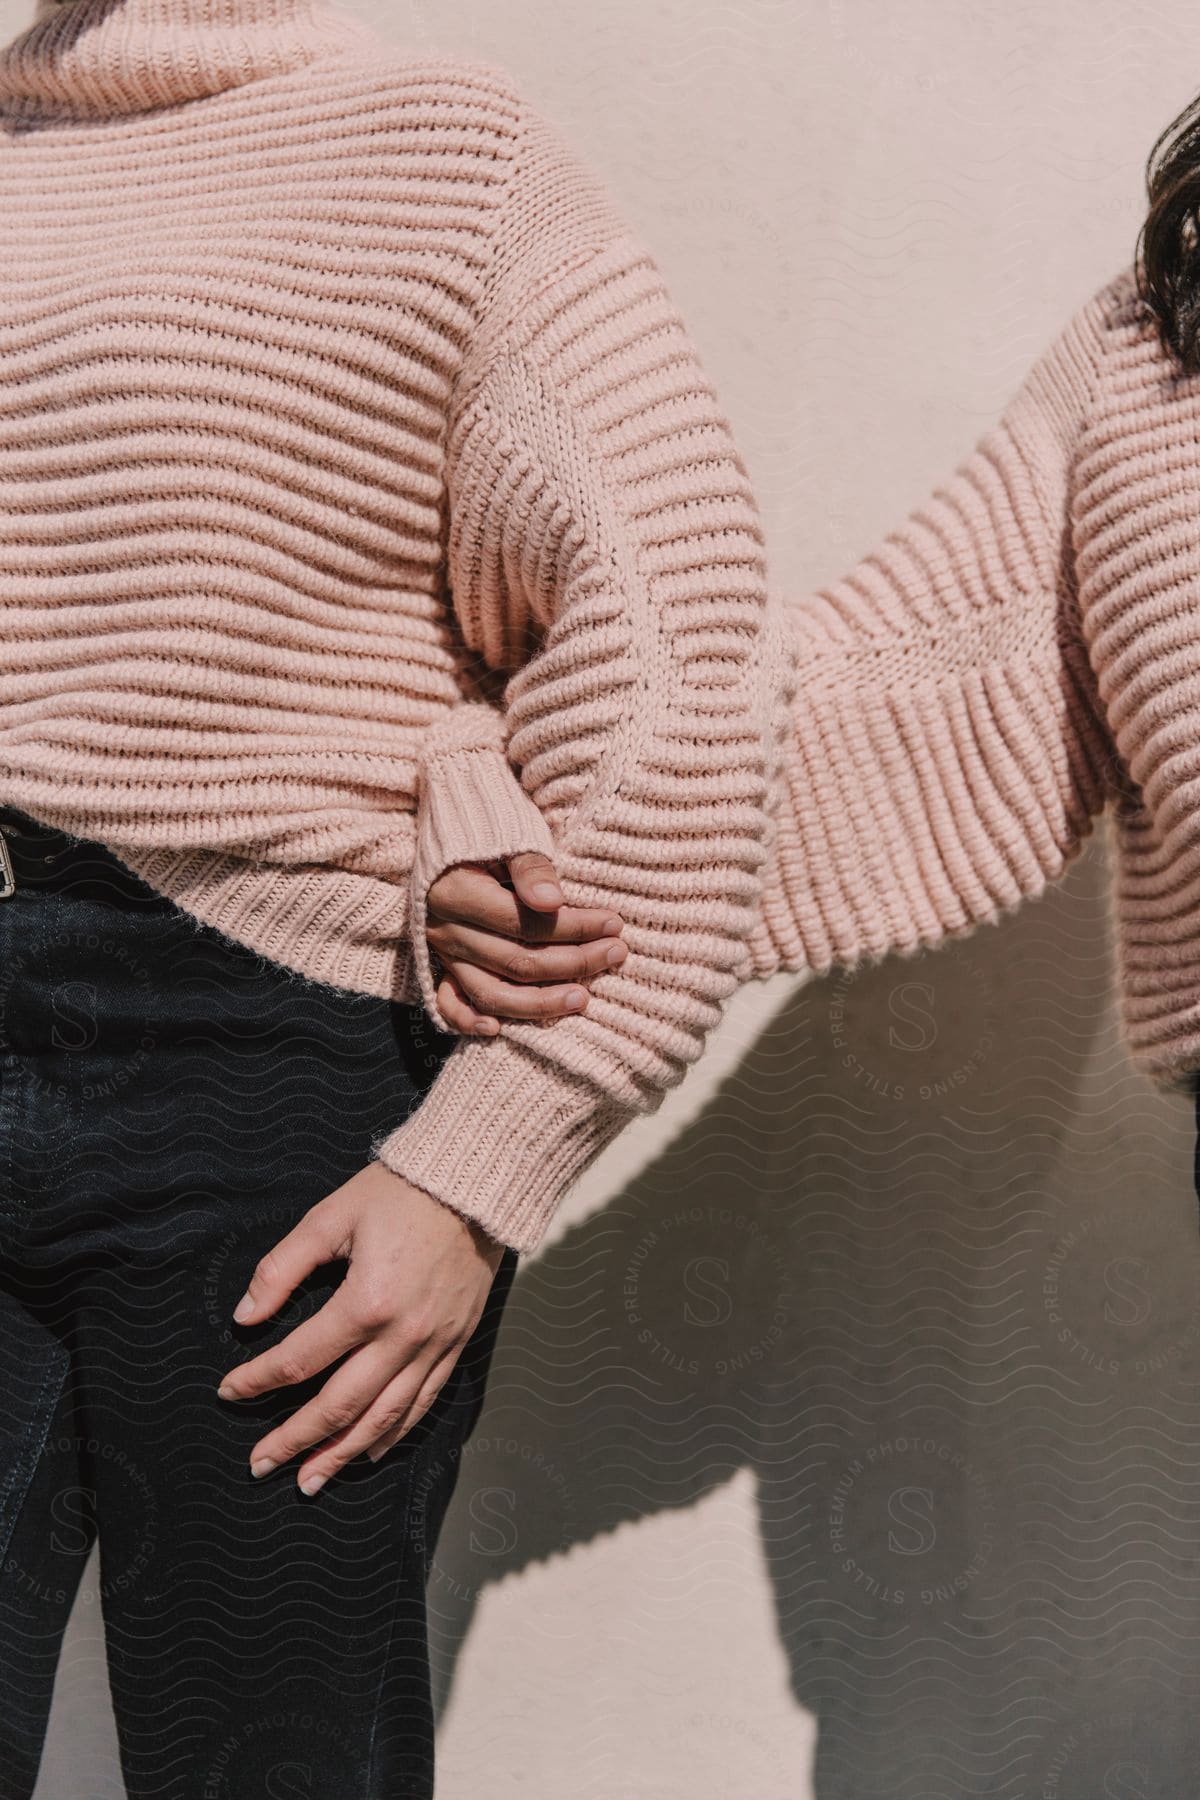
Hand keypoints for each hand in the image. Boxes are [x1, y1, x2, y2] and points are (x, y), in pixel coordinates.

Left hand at [216, 1163, 505, 1491]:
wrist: (477, 1183)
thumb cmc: (400, 1192)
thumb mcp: (331, 1216)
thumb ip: (282, 1269)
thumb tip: (245, 1317)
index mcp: (366, 1302)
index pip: (299, 1360)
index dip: (257, 1380)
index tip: (228, 1391)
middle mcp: (403, 1335)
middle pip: (339, 1405)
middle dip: (295, 1440)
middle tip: (259, 1464)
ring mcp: (434, 1344)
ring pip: (383, 1417)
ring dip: (341, 1453)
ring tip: (308, 1480)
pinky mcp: (457, 1343)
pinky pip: (424, 1401)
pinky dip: (394, 1433)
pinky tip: (368, 1452)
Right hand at [427, 849, 627, 1033]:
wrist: (448, 831)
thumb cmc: (486, 832)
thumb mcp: (509, 837)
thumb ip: (530, 869)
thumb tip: (553, 902)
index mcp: (458, 894)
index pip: (526, 924)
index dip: (574, 927)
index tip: (614, 923)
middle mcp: (446, 930)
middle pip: (517, 962)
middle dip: (573, 962)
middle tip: (616, 953)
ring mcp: (442, 953)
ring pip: (491, 993)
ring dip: (540, 1003)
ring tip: (583, 998)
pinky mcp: (441, 966)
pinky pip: (450, 1004)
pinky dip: (469, 1021)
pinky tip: (498, 1031)